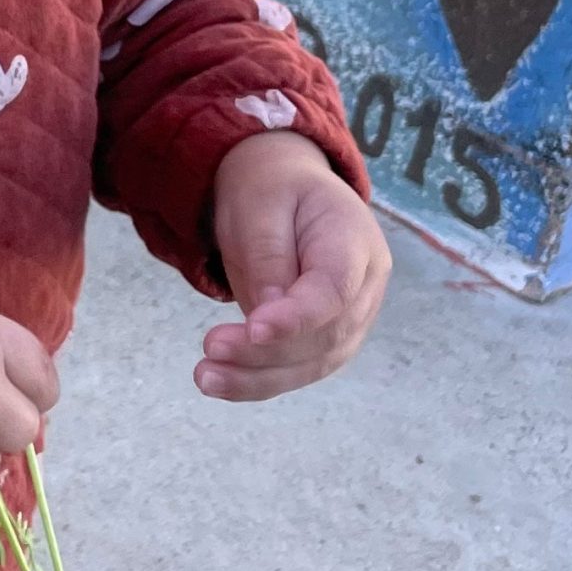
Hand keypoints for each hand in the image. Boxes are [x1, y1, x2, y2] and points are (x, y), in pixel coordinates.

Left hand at [197, 131, 388, 402]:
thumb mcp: (261, 202)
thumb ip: (268, 254)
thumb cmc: (272, 188)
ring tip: (206, 378)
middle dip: (266, 353)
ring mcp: (351, 318)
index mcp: (355, 241)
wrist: (284, 188)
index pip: (335, 292)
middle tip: (210, 352)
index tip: (253, 329)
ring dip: (258, 378)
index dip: (297, 318)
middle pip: (324, 335)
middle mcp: (365, 288)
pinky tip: (221, 382)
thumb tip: (266, 318)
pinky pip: (298, 368)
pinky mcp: (326, 339)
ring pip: (312, 363)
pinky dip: (259, 381)